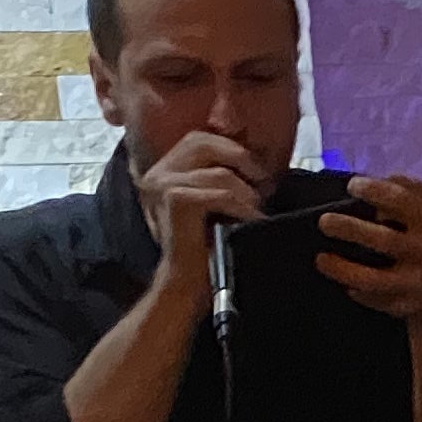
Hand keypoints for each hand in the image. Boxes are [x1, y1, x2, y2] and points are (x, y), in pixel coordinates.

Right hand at [137, 130, 271, 284]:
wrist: (185, 283)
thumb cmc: (204, 244)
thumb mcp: (211, 201)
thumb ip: (219, 174)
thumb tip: (253, 154)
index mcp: (163, 168)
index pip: (199, 138)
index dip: (231, 148)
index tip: (256, 172)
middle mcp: (157, 171)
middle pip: (205, 143)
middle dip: (241, 160)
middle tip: (264, 184)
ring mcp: (163, 184)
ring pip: (219, 173)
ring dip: (247, 193)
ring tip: (257, 211)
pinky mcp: (175, 200)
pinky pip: (220, 194)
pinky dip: (243, 207)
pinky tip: (253, 221)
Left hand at [313, 173, 421, 330]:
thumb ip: (408, 192)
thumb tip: (370, 181)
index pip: (403, 200)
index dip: (374, 190)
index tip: (351, 186)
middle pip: (386, 240)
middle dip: (350, 229)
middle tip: (324, 221)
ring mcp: (419, 283)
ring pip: (375, 279)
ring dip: (344, 269)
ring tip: (320, 259)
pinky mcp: (408, 307)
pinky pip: (375, 300)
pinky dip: (358, 292)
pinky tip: (346, 285)